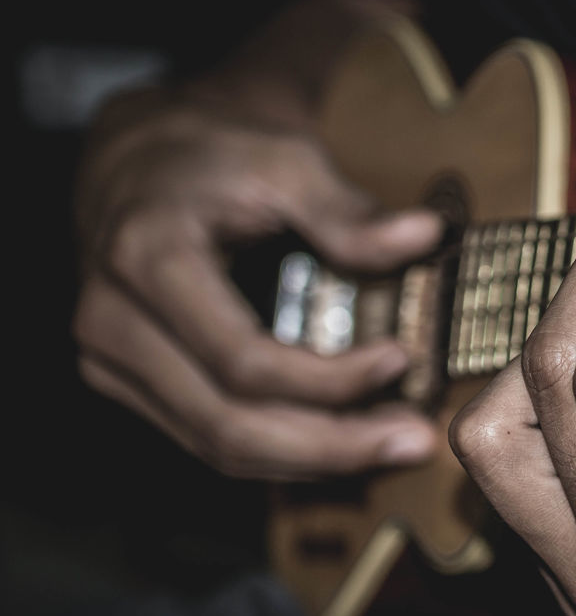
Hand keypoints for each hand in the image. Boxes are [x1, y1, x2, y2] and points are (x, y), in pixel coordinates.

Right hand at [73, 88, 441, 479]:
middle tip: (413, 442)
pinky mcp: (129, 383)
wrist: (137, 159)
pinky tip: (346, 443)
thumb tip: (424, 235)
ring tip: (393, 448)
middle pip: (229, 424)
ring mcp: (111, 361)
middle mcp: (113, 323)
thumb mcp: (282, 158)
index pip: (242, 360)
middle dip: (332, 446)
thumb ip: (347, 209)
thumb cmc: (210, 154)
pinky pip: (209, 439)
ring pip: (218, 447)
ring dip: (314, 461)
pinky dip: (283, 452)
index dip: (327, 379)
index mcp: (147, 261)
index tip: (400, 359)